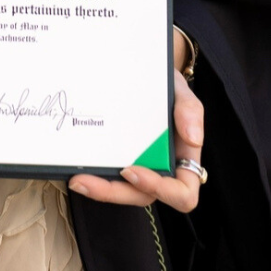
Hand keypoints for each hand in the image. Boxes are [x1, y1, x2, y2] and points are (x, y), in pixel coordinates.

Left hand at [68, 68, 204, 212]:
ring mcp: (139, 167)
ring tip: (76, 178)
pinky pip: (110, 176)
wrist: (147, 73)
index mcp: (183, 162)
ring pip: (122, 191)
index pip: (181, 194)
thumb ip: (190, 111)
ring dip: (99, 189)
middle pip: (142, 197)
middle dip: (113, 192)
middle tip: (86, 180)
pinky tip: (76, 168)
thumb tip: (193, 138)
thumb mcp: (181, 92)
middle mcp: (161, 170)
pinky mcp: (119, 159)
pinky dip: (94, 175)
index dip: (159, 189)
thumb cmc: (168, 88)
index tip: (132, 170)